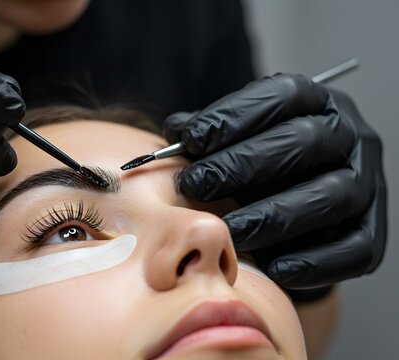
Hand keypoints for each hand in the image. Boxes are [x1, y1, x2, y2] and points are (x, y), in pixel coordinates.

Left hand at [163, 73, 385, 293]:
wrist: (295, 212)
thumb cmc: (256, 165)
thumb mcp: (233, 140)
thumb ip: (206, 134)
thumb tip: (175, 131)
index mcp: (316, 103)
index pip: (283, 95)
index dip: (235, 116)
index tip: (191, 139)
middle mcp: (349, 137)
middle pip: (305, 143)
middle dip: (243, 165)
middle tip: (196, 185)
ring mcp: (367, 183)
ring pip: (332, 196)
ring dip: (274, 215)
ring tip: (228, 229)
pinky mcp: (373, 230)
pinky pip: (356, 249)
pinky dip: (315, 261)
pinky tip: (274, 268)